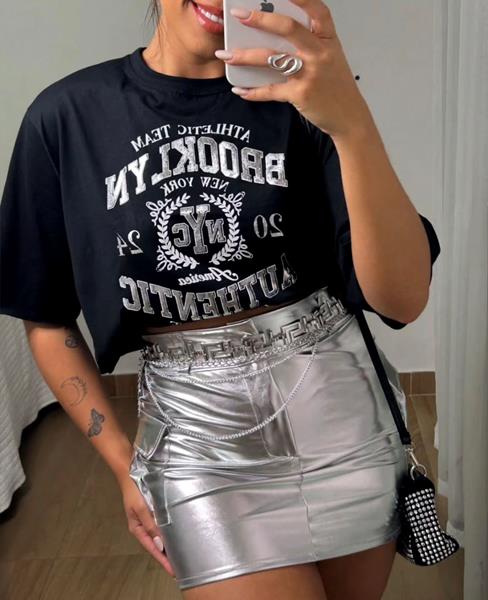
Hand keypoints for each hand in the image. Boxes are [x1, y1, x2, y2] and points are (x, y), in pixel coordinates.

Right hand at [119, 474, 175, 577]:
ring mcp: (147, 520)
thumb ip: (151, 525)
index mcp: (138, 528)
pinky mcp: (152, 512)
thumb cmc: (134, 490)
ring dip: (168, 546)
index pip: (153, 549)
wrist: (130, 471)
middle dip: (167, 557)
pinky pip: (161, 527)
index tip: (174, 571)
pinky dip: (168, 534)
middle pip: (156, 546)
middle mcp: (143, 527)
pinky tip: (176, 536)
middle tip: (181, 567)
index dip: (163, 561)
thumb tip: (160, 545)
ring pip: (159, 537)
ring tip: (181, 555)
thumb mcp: (141, 508)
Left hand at [216, 0, 374, 139]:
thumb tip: (272, 31)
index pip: (316, 9)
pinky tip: (240, 89)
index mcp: (327, 39)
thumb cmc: (335, 85)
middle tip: (239, 15)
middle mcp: (319, 53)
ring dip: (245, 56)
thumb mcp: (329, 57)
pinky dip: (253, 91)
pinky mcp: (300, 94)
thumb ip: (309, 42)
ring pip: (272, 59)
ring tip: (225, 55)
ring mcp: (310, 73)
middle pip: (288, 29)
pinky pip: (271, 90)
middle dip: (261, 19)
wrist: (349, 116)